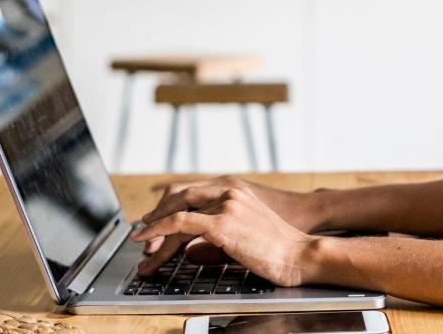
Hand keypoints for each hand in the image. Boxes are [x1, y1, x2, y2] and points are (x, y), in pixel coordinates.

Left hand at [138, 175, 321, 256]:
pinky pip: (180, 223)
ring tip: (142, 248)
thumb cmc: (279, 248)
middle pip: (179, 195)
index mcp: (235, 189)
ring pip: (177, 211)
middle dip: (157, 215)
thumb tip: (192, 250)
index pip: (191, 190)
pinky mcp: (223, 223)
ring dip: (154, 231)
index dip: (169, 204)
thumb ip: (219, 234)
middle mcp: (229, 190)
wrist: (300, 253)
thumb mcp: (246, 233)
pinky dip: (159, 231)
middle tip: (143, 234)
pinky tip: (149, 243)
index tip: (155, 220)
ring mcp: (226, 204)